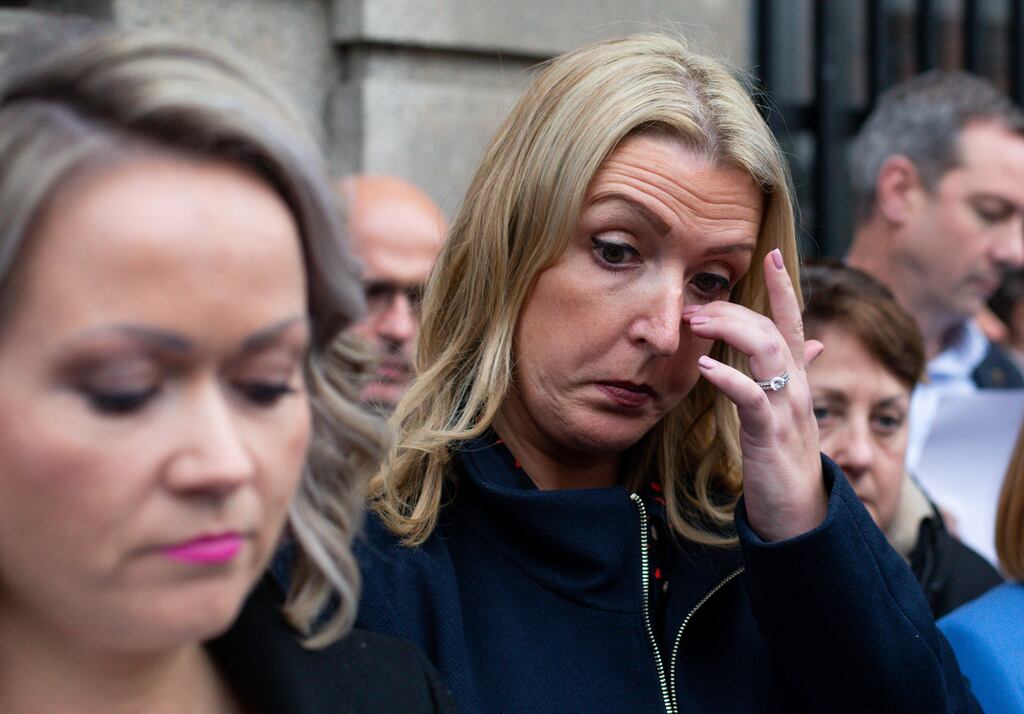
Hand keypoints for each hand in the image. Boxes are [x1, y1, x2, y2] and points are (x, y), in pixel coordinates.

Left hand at [684, 249, 825, 540]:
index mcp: (797, 380)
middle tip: (697, 302)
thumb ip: (796, 374)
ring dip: (731, 331)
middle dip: (737, 309)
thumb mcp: (791, 412)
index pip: (794, 323)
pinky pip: (754, 399)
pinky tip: (705, 368)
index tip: (770, 253)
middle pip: (775, 330)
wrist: (800, 515)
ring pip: (769, 353)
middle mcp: (797, 388)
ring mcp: (787, 410)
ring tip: (696, 322)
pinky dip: (730, 378)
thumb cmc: (787, 462)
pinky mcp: (771, 436)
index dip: (784, 288)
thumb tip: (812, 344)